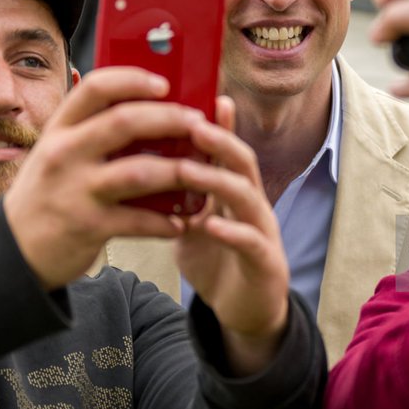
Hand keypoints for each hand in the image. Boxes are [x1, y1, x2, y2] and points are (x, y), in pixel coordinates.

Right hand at [3, 67, 203, 290]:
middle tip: (198, 123)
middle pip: (125, 122)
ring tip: (202, 173)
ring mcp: (75, 190)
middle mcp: (64, 154)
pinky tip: (182, 222)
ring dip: (179, 172)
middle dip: (170, 119)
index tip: (164, 83)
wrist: (14, 250)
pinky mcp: (88, 226)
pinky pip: (138, 220)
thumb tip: (151, 111)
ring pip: (139, 171)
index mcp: (59, 130)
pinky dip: (165, 222)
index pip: (96, 88)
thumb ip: (91, 132)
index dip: (134, 80)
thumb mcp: (57, 153)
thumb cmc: (47, 194)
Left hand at [174, 97, 289, 375]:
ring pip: (247, 196)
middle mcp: (252, 204)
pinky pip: (251, 242)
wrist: (245, 311)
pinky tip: (210, 224)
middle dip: (219, 140)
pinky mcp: (266, 263)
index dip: (218, 123)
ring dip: (218, 180)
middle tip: (190, 122)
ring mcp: (263, 232)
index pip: (226, 150)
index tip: (199, 96)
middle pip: (242, 162)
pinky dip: (232, 231)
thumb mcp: (193, 222)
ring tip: (188, 169)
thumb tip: (141, 165)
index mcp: (234, 191)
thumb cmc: (218, 261)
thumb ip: (178, 195)